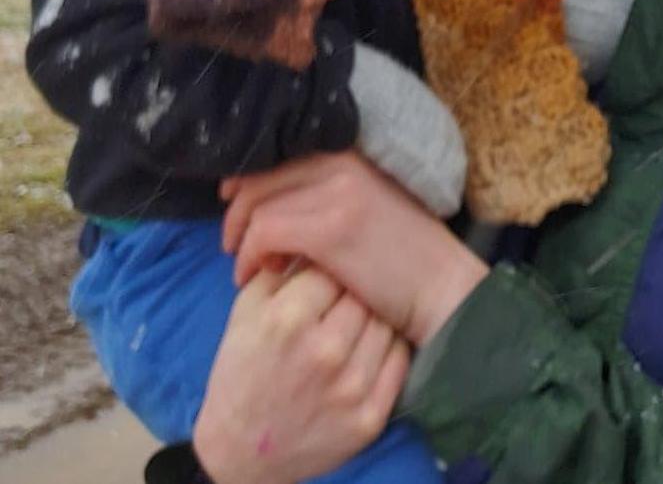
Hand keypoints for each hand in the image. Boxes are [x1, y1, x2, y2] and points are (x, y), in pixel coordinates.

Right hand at [192, 264, 408, 483]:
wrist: (240, 453)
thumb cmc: (243, 370)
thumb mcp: (246, 311)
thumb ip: (279, 266)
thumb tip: (312, 232)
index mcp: (288, 320)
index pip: (333, 266)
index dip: (329, 267)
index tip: (326, 275)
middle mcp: (324, 352)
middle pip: (364, 291)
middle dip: (354, 288)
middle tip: (345, 295)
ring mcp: (351, 388)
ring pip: (386, 322)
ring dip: (374, 316)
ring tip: (355, 323)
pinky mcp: (370, 418)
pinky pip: (398, 360)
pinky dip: (388, 349)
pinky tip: (369, 348)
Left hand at [221, 152, 486, 345]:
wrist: (441, 285)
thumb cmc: (406, 253)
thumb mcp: (371, 202)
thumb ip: (332, 190)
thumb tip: (280, 197)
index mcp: (353, 153)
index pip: (283, 152)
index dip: (249, 176)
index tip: (233, 201)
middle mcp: (343, 163)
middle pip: (262, 176)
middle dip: (237, 209)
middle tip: (233, 241)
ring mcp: (337, 193)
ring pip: (258, 205)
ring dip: (242, 237)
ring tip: (247, 263)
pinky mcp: (329, 230)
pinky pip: (265, 233)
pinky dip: (250, 254)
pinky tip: (257, 272)